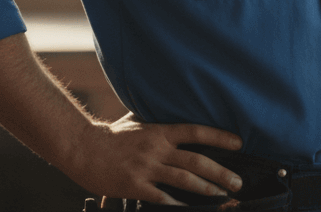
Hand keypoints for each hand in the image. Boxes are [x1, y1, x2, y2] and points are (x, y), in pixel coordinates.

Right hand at [66, 113, 244, 205]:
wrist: (81, 148)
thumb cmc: (110, 135)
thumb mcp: (137, 122)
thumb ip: (157, 123)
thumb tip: (173, 117)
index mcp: (160, 132)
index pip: (196, 132)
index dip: (219, 137)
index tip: (239, 143)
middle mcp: (157, 149)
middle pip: (197, 160)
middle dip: (221, 172)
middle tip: (238, 181)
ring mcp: (146, 168)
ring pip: (184, 179)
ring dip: (207, 188)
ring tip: (223, 194)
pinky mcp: (134, 185)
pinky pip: (161, 197)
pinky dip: (177, 204)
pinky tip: (189, 209)